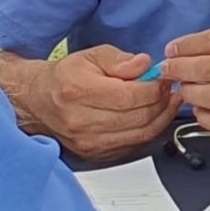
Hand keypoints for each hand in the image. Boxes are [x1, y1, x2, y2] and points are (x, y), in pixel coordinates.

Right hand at [1, 47, 181, 161]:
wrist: (40, 101)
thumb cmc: (66, 77)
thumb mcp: (91, 55)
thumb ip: (119, 59)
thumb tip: (144, 65)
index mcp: (79, 92)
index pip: (130, 96)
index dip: (154, 88)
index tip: (163, 78)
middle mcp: (83, 121)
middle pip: (139, 118)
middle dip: (162, 102)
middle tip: (169, 89)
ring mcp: (89, 142)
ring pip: (141, 135)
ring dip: (161, 118)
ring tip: (167, 102)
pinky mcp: (96, 155)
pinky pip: (134, 146)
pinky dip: (150, 132)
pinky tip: (154, 117)